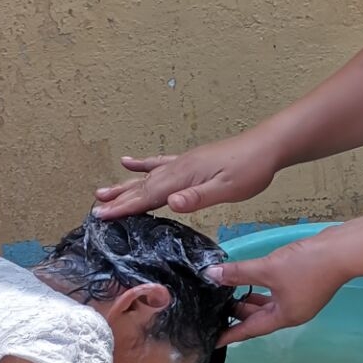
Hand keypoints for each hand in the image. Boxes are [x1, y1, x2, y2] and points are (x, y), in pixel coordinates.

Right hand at [94, 132, 278, 219]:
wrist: (267, 146)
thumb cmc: (251, 170)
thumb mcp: (227, 189)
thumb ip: (198, 197)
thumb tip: (170, 203)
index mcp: (184, 177)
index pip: (149, 196)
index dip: (125, 207)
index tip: (102, 216)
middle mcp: (178, 168)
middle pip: (142, 186)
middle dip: (118, 199)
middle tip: (95, 208)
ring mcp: (183, 162)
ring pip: (147, 176)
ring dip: (125, 185)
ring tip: (102, 191)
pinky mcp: (191, 161)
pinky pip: (160, 163)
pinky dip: (143, 164)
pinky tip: (130, 162)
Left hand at [205, 234, 347, 342]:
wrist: (341, 251)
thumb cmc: (306, 265)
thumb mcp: (267, 269)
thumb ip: (239, 273)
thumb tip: (212, 274)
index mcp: (285, 317)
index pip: (251, 330)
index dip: (231, 334)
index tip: (214, 341)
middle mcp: (293, 313)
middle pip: (261, 319)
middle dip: (239, 314)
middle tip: (216, 309)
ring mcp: (301, 300)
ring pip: (269, 306)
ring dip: (251, 301)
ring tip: (230, 294)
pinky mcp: (305, 286)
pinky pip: (278, 294)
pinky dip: (263, 291)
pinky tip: (253, 280)